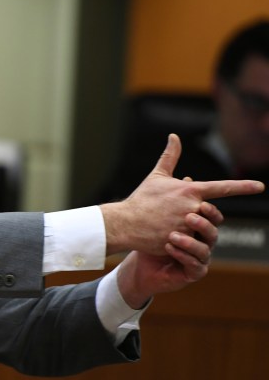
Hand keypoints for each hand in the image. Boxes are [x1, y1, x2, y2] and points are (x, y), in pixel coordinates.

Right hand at [100, 134, 263, 255]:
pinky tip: (164, 236)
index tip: (260, 186)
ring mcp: (187, 225)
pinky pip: (189, 243)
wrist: (124, 222)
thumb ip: (170, 156)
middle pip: (210, 214)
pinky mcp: (180, 241)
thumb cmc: (142, 199)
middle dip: (198, 217)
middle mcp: (192, 207)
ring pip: (200, 229)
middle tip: (175, 217)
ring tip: (169, 226)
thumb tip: (174, 136)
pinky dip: (180, 241)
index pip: (222, 188)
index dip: (243, 187)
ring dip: (189, 229)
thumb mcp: (157, 176)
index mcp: (190, 190)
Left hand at [114, 200, 222, 306]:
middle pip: (213, 232)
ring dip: (189, 242)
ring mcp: (200, 259)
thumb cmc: (151, 237)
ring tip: (172, 236)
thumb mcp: (161, 214)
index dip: (211, 211)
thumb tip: (186, 177)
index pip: (211, 216)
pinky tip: (169, 248)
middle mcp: (203, 243)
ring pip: (204, 250)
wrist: (139, 262)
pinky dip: (183, 256)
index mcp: (199, 227)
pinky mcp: (193, 273)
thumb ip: (173, 196)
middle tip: (188, 217)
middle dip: (203, 225)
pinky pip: (195, 266)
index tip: (201, 204)